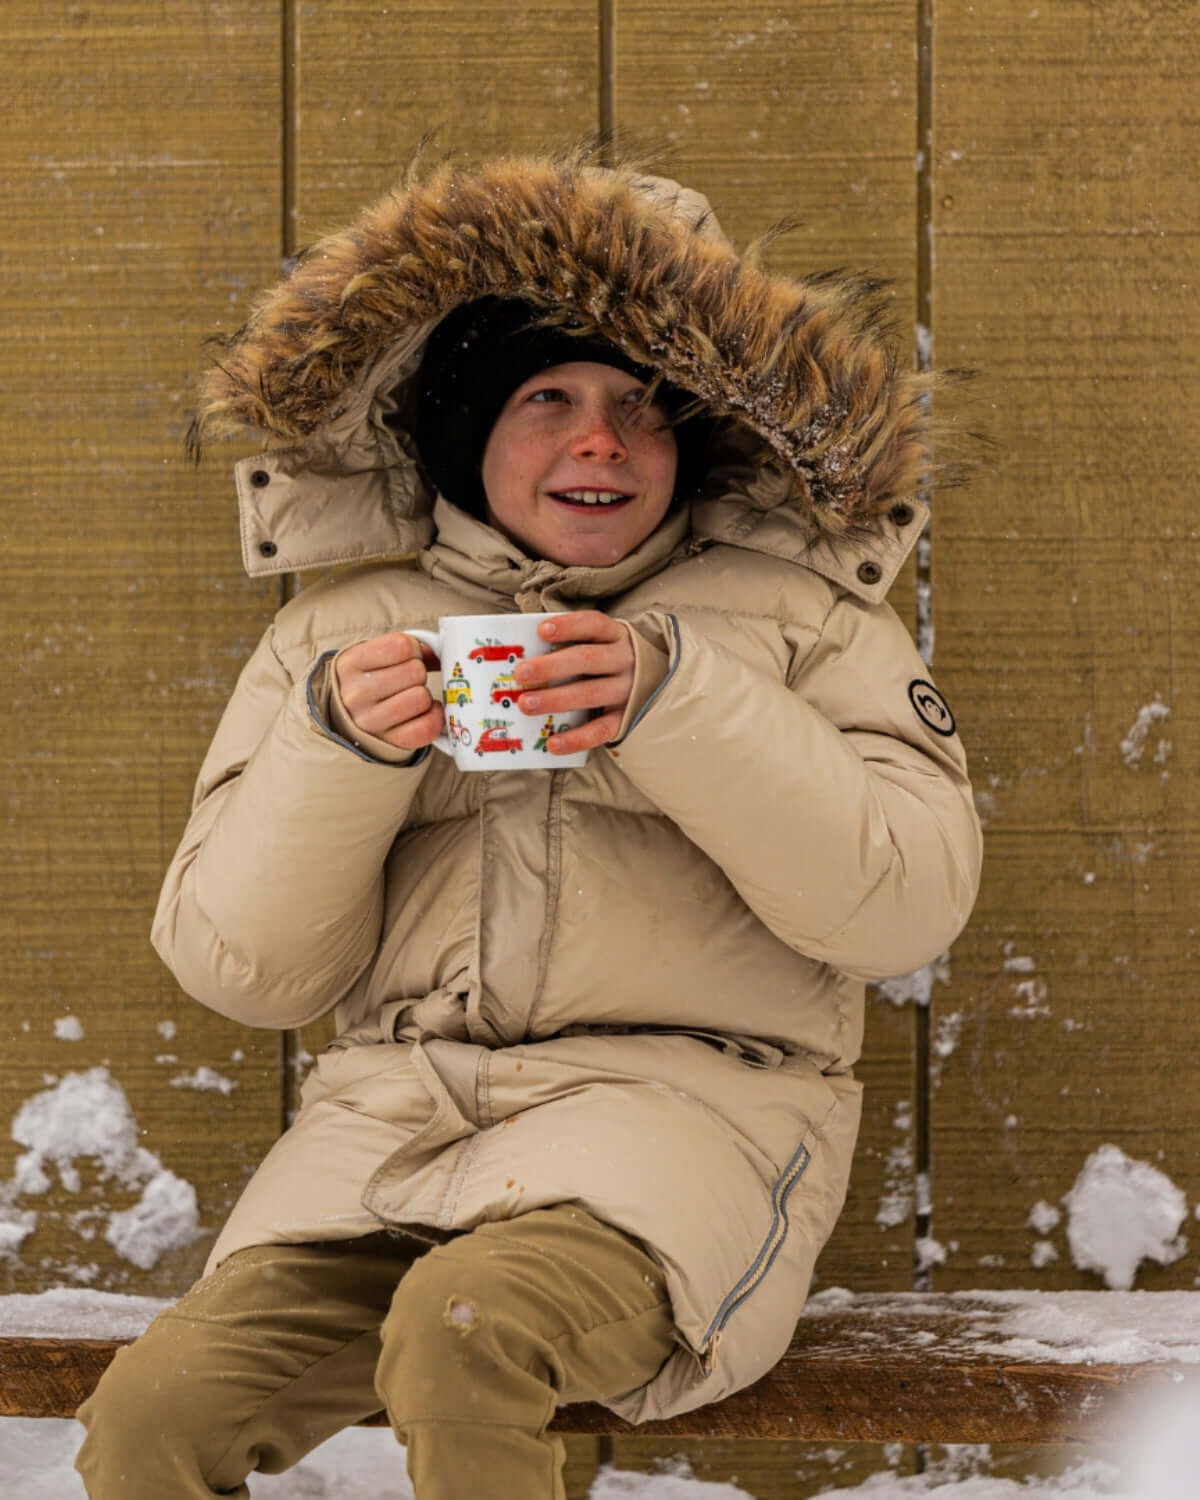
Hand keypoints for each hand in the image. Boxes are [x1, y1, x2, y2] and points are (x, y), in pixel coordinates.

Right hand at [334, 632, 442, 750]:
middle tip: (408, 680)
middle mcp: (356, 694)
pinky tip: (424, 712)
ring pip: (422, 697)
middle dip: (418, 673)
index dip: (413, 649)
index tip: (406, 657)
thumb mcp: (372, 657)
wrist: (349, 718)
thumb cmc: (367, 681)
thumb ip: (407, 648)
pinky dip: (434, 717)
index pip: (400, 646)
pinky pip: (428, 726)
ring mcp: (372, 722)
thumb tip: (442, 651)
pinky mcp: (392, 743)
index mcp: (350, 664)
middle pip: (415, 672)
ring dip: (424, 696)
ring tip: (412, 697)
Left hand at [514, 611, 633, 754]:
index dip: (568, 626)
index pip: (593, 624)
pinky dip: (576, 738)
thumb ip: (572, 645)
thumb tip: (522, 654)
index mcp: (615, 635)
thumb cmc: (611, 659)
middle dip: (551, 666)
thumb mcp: (602, 642)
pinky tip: (553, 743)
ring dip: (556, 699)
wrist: (658, 680)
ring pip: (590, 693)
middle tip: (521, 674)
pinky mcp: (626, 718)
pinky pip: (601, 729)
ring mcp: (627, 690)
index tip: (541, 630)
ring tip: (526, 704)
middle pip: (587, 659)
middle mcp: (624, 660)